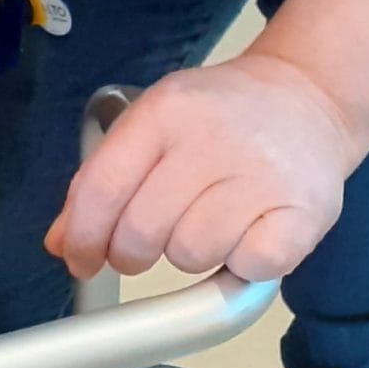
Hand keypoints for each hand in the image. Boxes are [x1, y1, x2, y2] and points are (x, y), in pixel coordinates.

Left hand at [45, 54, 356, 285]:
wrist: (307, 98)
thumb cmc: (219, 117)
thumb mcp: (156, 124)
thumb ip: (105, 179)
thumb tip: (62, 243)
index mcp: (166, 110)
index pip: (103, 186)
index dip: (83, 236)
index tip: (80, 259)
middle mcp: (212, 138)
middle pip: (143, 231)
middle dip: (132, 252)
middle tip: (145, 245)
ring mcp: (262, 176)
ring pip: (192, 256)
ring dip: (190, 255)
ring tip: (207, 222)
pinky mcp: (303, 215)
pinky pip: (247, 269)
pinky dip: (240, 266)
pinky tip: (246, 233)